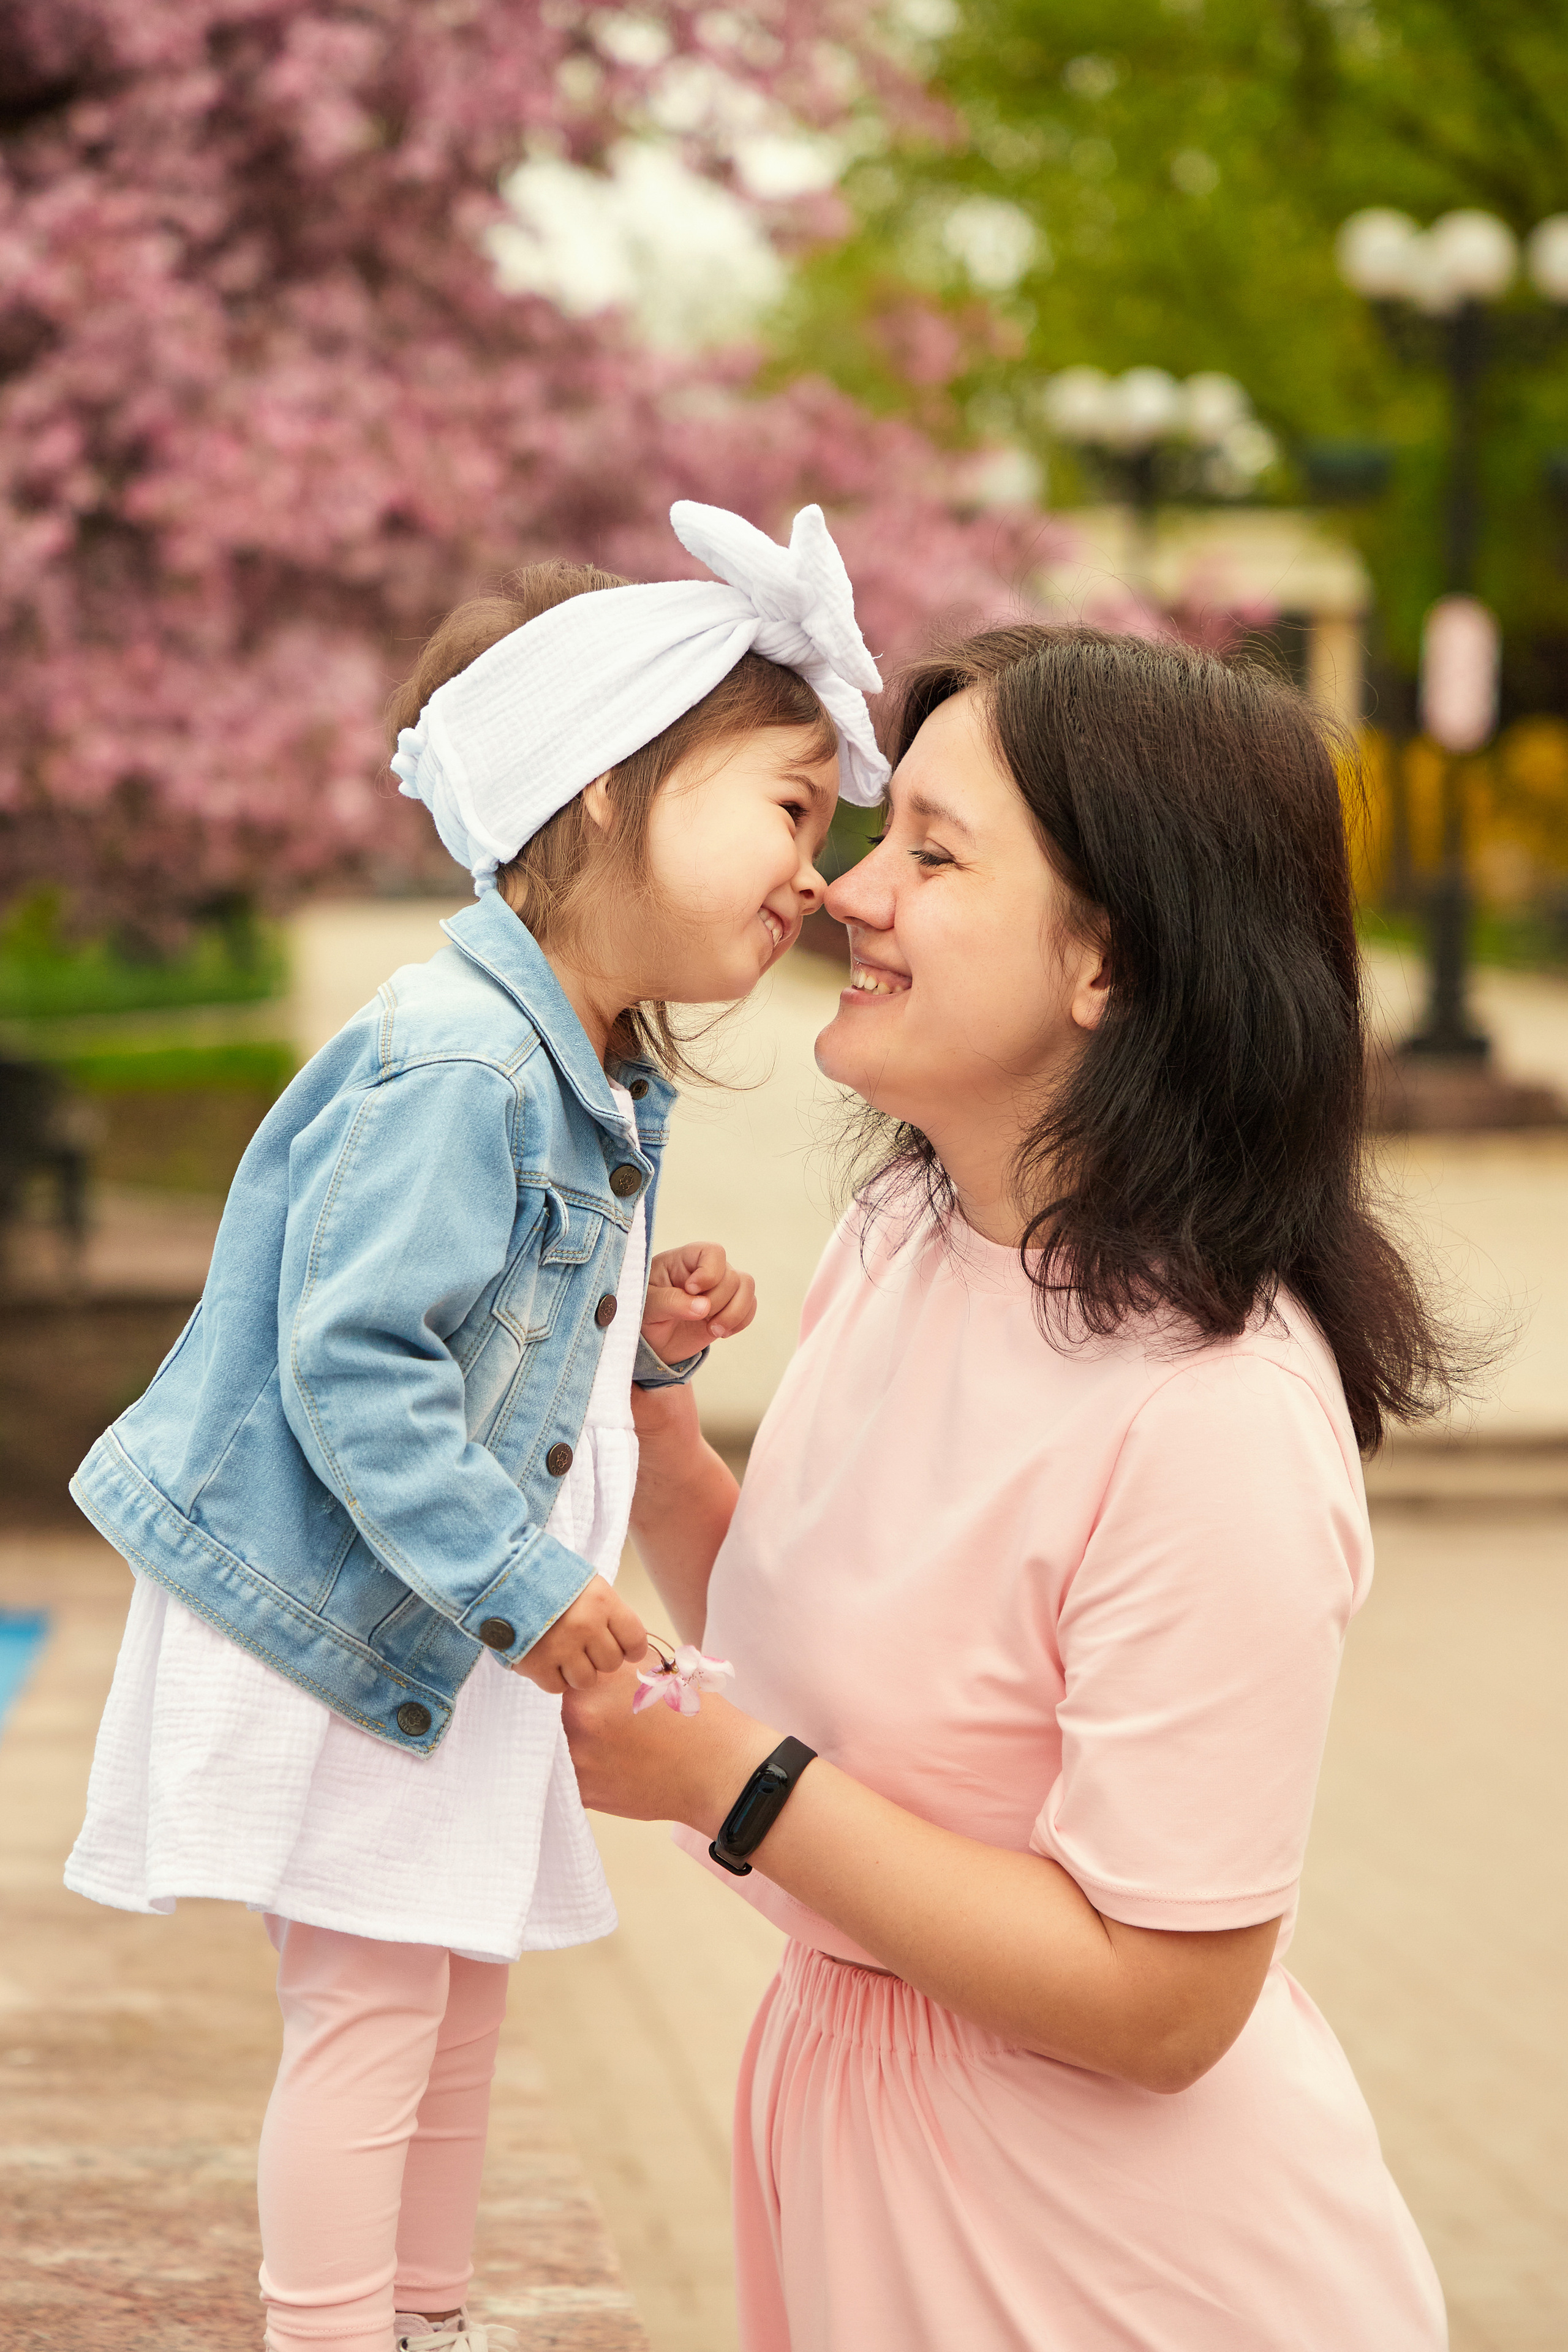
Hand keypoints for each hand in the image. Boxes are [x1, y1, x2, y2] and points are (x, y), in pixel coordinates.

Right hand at [513, 1574, 646, 1694]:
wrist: (500, 1576)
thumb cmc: (547, 1579)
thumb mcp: (586, 1584)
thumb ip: (606, 1612)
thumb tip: (625, 1645)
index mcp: (603, 1601)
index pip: (635, 1639)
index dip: (632, 1649)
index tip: (625, 1649)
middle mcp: (586, 1626)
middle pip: (610, 1663)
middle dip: (599, 1657)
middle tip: (583, 1644)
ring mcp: (561, 1647)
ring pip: (586, 1680)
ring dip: (576, 1670)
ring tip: (563, 1652)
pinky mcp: (536, 1664)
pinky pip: (557, 1687)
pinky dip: (552, 1677)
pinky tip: (545, 1658)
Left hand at [562, 1659, 777, 1830]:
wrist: (719, 1771)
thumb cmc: (696, 1717)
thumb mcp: (658, 1671)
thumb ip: (616, 1666)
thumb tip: (589, 1660)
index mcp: (598, 1680)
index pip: (565, 1671)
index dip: (575, 1681)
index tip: (587, 1688)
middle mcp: (581, 1716)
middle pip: (555, 1709)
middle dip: (574, 1712)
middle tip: (601, 1719)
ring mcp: (579, 1756)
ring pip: (557, 1743)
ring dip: (575, 1742)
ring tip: (608, 1744)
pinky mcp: (584, 1791)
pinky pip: (565, 1776)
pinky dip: (580, 1771)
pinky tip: (609, 1767)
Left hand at [641, 1242, 755, 1364]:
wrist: (652, 1340)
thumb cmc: (643, 1312)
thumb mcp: (648, 1305)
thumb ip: (671, 1302)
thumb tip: (703, 1308)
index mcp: (684, 1260)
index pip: (713, 1252)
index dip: (709, 1272)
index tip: (691, 1290)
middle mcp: (707, 1270)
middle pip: (731, 1276)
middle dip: (716, 1302)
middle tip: (697, 1318)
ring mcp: (720, 1288)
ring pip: (746, 1287)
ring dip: (733, 1313)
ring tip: (712, 1329)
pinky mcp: (729, 1307)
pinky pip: (750, 1307)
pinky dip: (739, 1322)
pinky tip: (720, 1332)